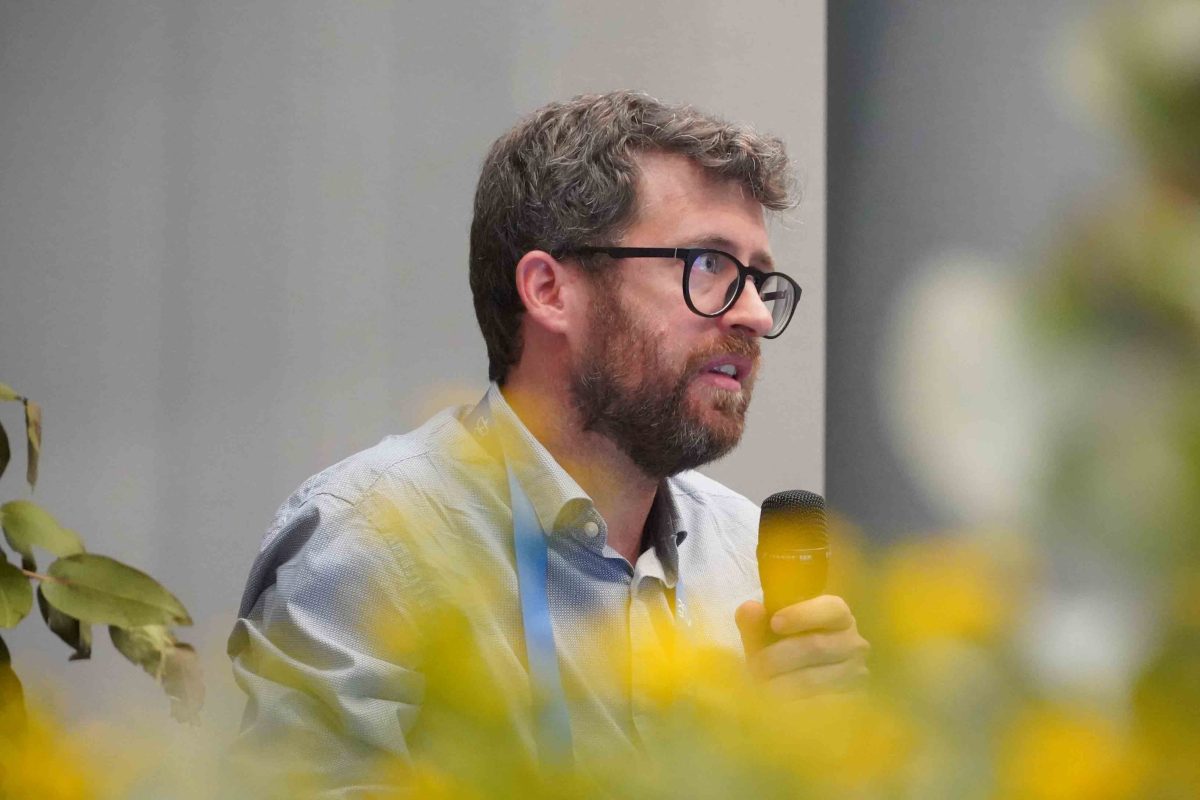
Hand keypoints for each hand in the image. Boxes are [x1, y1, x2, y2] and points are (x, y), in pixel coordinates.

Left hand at [735, 595, 869, 698]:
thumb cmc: (781, 651)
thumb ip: (754, 621)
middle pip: (816, 646)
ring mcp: (856, 675)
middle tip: (754, 667)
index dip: (802, 615)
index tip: (774, 623)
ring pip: (814, 680)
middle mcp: (854, 643)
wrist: (793, 688)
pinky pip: (820, 706)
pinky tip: (777, 707)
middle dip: (778, 657)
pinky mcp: (852, 704)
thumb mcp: (765, 636)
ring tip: (760, 687)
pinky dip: (793, 705)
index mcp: (838, 615)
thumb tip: (749, 609)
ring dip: (781, 684)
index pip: (831, 609)